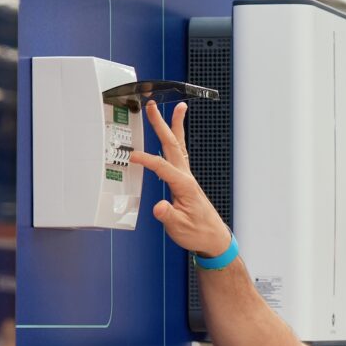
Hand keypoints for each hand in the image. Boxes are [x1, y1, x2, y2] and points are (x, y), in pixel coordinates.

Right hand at [130, 100, 229, 257]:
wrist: (213, 239)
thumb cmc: (198, 233)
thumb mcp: (180, 228)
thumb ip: (168, 216)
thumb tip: (159, 207)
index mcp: (185, 186)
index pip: (163, 167)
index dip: (147, 160)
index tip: (132, 157)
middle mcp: (187, 178)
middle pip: (173, 145)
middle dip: (163, 124)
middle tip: (153, 106)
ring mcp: (188, 179)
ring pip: (179, 147)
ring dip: (176, 127)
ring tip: (177, 108)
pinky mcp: (186, 183)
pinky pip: (180, 157)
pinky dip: (175, 143)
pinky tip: (172, 138)